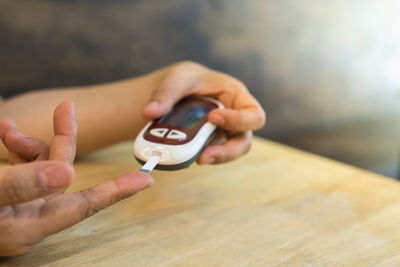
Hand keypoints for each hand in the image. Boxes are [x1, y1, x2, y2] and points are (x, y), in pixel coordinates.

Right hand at [0, 102, 152, 255]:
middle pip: (60, 174)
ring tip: (2, 126)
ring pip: (36, 165)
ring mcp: (16, 205)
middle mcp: (28, 217)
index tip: (146, 180)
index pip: (83, 206)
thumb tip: (68, 173)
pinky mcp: (4, 193)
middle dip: (63, 138)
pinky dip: (12, 146)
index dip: (116, 192)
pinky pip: (17, 165)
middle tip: (66, 107)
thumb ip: (22, 186)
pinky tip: (1, 129)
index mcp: (29, 227)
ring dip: (25, 141)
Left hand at [143, 61, 265, 164]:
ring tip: (194, 160)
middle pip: (244, 141)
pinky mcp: (209, 144)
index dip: (240, 120)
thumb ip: (165, 93)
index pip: (253, 114)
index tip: (214, 118)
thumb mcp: (176, 79)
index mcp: (236, 96)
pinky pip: (209, 154)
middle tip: (203, 156)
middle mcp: (235, 117)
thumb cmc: (183, 80)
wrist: (174, 92)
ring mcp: (223, 134)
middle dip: (227, 151)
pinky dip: (198, 156)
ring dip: (213, 158)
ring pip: (228, 152)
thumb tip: (149, 112)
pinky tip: (184, 156)